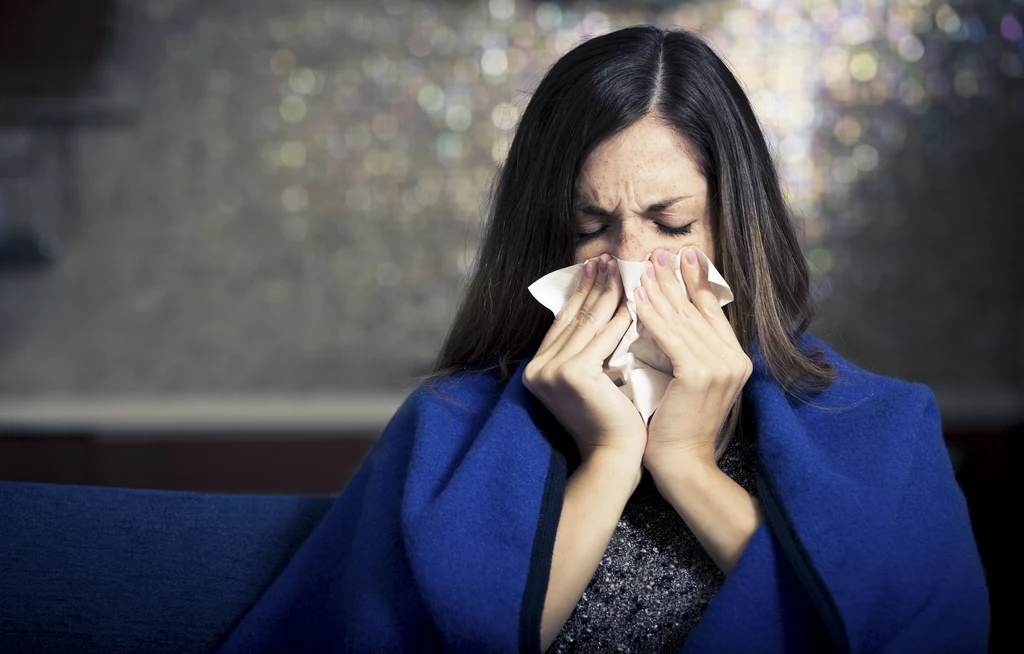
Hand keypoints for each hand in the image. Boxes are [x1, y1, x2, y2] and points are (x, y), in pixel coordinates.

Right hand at [524, 254, 646, 482]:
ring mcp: (553, 371)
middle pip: (574, 317)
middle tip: (610, 258)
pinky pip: (603, 338)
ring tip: (622, 269)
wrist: (613, 458)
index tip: (598, 268)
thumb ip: (585, 348)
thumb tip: (599, 306)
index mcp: (537, 369)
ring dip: (608, 293)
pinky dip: (620, 318)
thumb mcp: (590, 379)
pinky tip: (634, 300)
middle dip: (594, 285)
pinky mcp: (574, 374)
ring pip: (588, 323)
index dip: (581, 293)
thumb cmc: (609, 421)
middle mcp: (538, 368)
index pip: (564, 322)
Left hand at [633, 247, 752, 470]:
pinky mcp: (699, 374)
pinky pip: (670, 337)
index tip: (682, 256)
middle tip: (658, 251)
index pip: (712, 311)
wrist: (681, 464)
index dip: (696, 282)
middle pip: (698, 309)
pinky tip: (638, 298)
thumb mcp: (689, 380)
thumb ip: (688, 349)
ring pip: (683, 319)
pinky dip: (652, 315)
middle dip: (676, 278)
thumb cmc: (675, 425)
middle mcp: (734, 359)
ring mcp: (720, 366)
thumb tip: (670, 314)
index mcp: (735, 358)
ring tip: (643, 267)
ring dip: (660, 290)